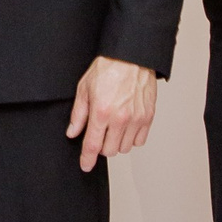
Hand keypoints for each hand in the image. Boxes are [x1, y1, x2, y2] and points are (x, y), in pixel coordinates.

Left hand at [67, 54, 156, 170]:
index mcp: (101, 111)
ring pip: (125, 148)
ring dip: (117, 143)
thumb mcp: (84, 88)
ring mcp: (136, 119)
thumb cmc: (108, 68)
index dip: (87, 159)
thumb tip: (73, 132)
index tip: (85, 165)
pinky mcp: (148, 117)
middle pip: (109, 151)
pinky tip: (126, 127)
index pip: (93, 145)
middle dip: (102, 147)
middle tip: (100, 134)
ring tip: (113, 128)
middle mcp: (120, 118)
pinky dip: (132, 138)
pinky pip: (139, 141)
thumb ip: (79, 114)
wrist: (132, 56)